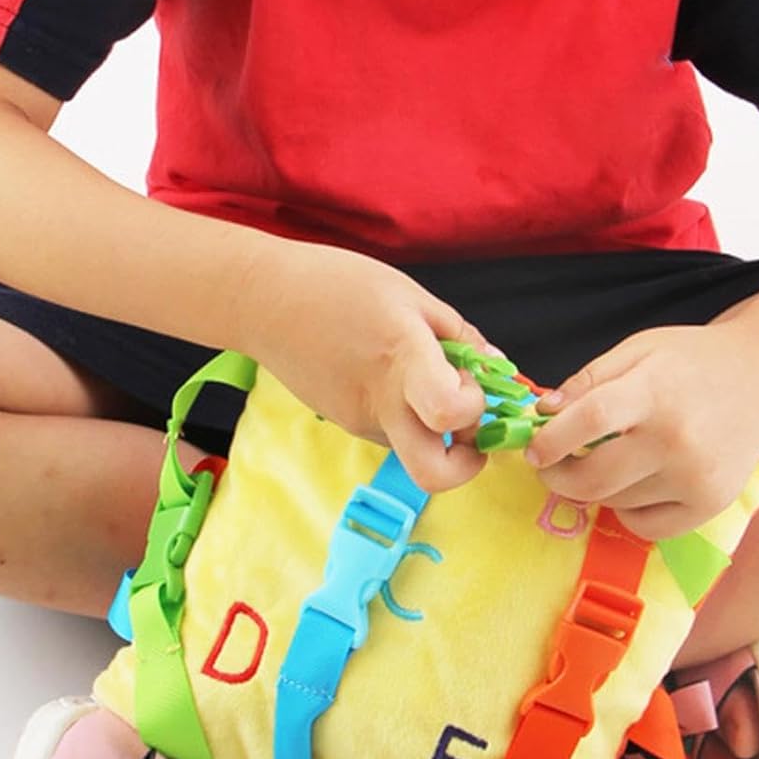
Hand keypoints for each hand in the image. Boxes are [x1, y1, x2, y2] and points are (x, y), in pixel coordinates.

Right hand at [240, 241, 490, 493]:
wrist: (262, 301)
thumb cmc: (336, 284)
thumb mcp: (409, 293)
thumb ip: (458, 333)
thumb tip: (496, 367)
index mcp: (403, 358)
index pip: (449, 412)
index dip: (476, 409)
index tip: (473, 385)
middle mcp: (382, 402)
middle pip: (433, 475)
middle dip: (466, 464)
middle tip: (470, 428)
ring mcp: (359, 419)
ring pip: (413, 445)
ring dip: (431, 424)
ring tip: (418, 372)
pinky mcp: (343, 422)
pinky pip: (389, 428)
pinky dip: (402, 409)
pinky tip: (384, 369)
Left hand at [523, 319, 758, 538]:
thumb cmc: (693, 360)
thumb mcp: (638, 349)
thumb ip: (589, 380)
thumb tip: (543, 413)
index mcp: (655, 391)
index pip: (591, 419)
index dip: (551, 439)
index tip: (532, 449)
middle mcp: (677, 439)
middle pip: (596, 477)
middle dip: (558, 478)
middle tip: (549, 468)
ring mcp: (696, 477)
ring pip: (617, 502)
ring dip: (595, 488)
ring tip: (602, 462)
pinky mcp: (710, 504)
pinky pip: (647, 526)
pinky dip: (627, 511)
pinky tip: (632, 484)